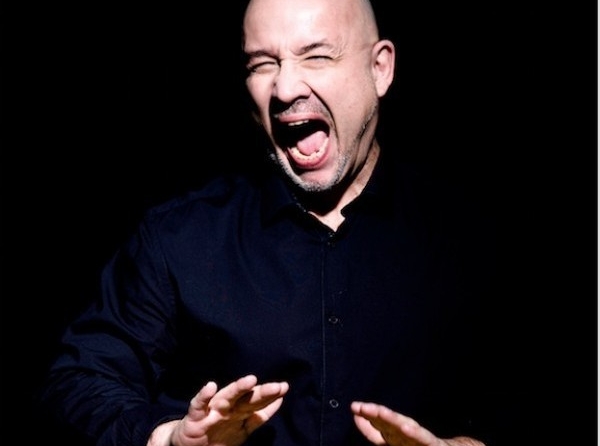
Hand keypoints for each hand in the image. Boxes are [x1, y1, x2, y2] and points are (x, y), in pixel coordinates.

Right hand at [149, 374, 288, 445]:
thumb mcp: (242, 428)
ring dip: (238, 389)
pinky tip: (210, 386)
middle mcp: (228, 408)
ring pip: (226, 398)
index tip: (285, 387)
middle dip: (262, 392)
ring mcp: (212, 411)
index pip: (259, 404)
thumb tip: (281, 400)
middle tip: (278, 386)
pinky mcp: (195, 417)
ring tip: (250, 380)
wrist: (187, 445)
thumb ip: (259, 416)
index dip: (271, 397)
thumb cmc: (217, 432)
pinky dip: (204, 396)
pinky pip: (199, 405)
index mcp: (240, 412)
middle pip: (247, 399)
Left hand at [351, 401, 484, 445]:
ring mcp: (422, 439)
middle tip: (359, 407)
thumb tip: (355, 417)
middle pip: (389, 424)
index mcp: (397, 436)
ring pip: (406, 428)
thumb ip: (375, 432)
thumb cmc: (420, 443)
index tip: (354, 408)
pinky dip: (417, 433)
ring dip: (392, 419)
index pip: (379, 428)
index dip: (367, 419)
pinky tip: (408, 427)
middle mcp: (408, 436)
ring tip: (379, 412)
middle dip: (375, 414)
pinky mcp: (435, 445)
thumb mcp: (394, 438)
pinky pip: (425, 439)